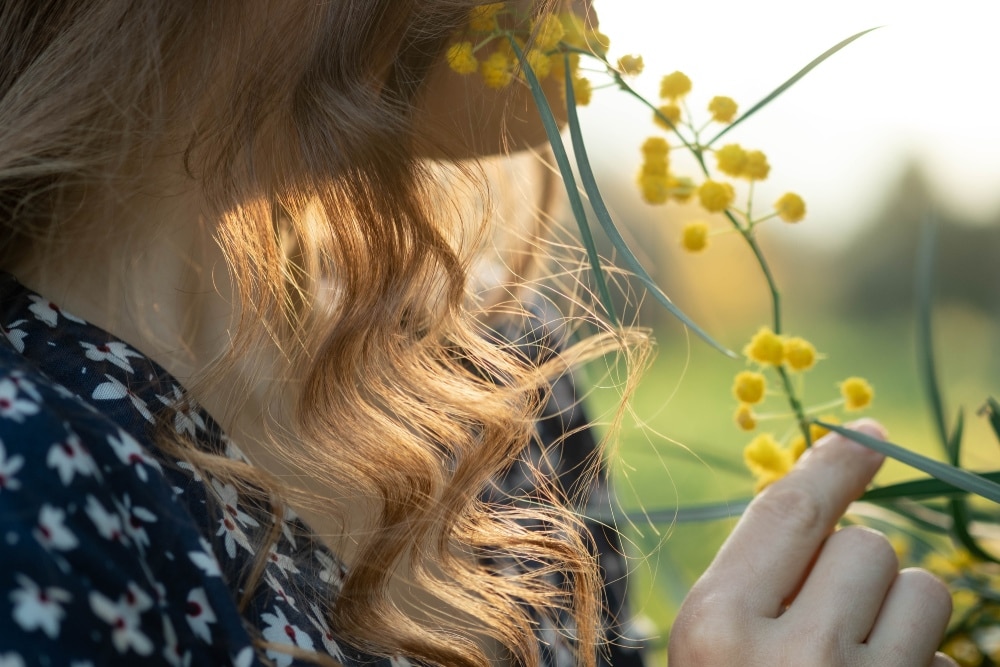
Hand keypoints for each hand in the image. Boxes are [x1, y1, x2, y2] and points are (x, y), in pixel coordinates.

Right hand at [669, 420, 956, 665]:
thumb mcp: (707, 646)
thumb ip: (749, 582)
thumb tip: (824, 502)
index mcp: (719, 626)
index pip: (792, 512)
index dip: (835, 466)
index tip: (867, 435)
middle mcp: (796, 657)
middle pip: (866, 546)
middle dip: (856, 570)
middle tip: (825, 622)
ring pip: (923, 591)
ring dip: (901, 612)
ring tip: (859, 655)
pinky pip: (947, 657)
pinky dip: (921, 663)